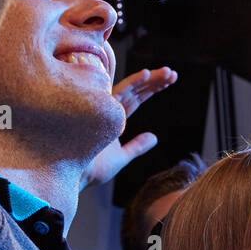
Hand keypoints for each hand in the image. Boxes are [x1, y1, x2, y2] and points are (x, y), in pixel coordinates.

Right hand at [81, 67, 178, 187]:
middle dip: (154, 81)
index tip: (170, 80)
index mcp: (114, 118)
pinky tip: (146, 73)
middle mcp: (108, 108)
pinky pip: (119, 92)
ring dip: (150, 79)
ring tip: (168, 72)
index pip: (137, 99)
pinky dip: (133, 82)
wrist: (77, 177)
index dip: (152, 89)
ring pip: (130, 88)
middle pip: (136, 91)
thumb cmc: (93, 170)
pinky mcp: (99, 108)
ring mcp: (102, 106)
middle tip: (173, 73)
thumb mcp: (122, 158)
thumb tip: (154, 137)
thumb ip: (137, 146)